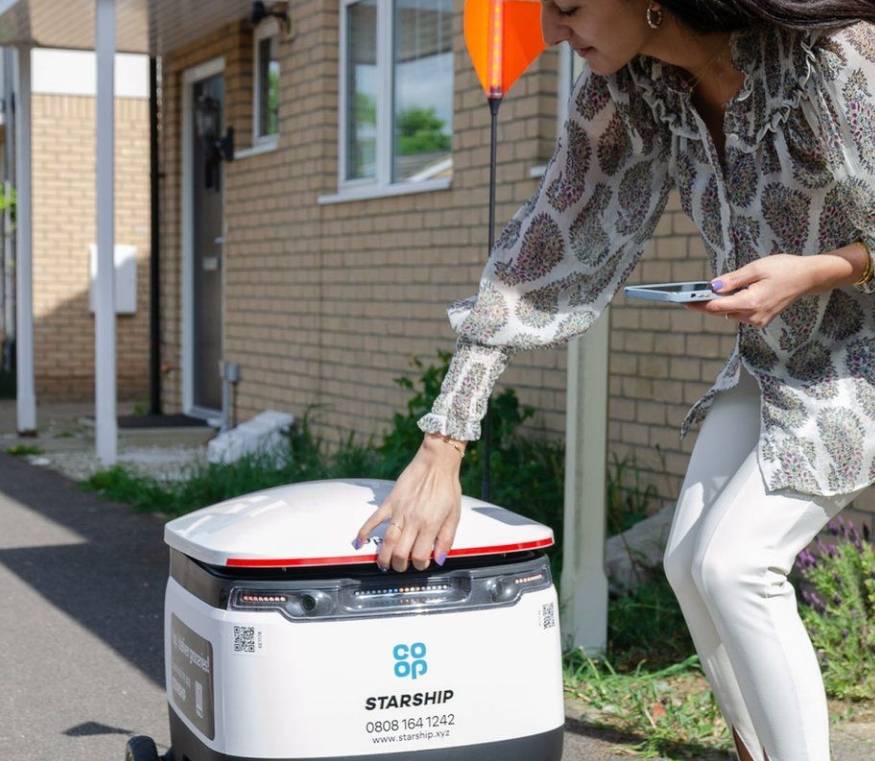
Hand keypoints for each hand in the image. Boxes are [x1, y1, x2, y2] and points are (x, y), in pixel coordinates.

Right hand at [352, 436, 462, 571]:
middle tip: (401, 566)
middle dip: (400, 565)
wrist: (436, 463)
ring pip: (387, 541)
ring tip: (384, 564)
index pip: (420, 556)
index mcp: (430, 524)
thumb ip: (447, 538)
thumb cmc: (447, 487)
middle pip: (400, 553)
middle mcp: (413, 520)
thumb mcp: (455, 515)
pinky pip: (374, 519)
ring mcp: (399, 511)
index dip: (420, 565)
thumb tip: (440, 558)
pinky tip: (359, 542)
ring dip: (384, 557)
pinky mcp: (390, 502)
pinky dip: (364, 531)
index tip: (421, 564)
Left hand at [683, 255, 815, 327]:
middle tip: (690, 295)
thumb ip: (733, 279)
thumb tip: (713, 286)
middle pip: (721, 312)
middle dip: (706, 303)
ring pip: (729, 313)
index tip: (683, 301)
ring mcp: (757, 320)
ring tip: (714, 290)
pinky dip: (732, 305)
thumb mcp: (756, 268)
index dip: (698, 304)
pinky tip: (733, 294)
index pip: (717, 307)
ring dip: (721, 303)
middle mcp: (753, 316)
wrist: (807, 277)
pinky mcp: (760, 320)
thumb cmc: (784, 268)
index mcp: (751, 303)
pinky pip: (739, 314)